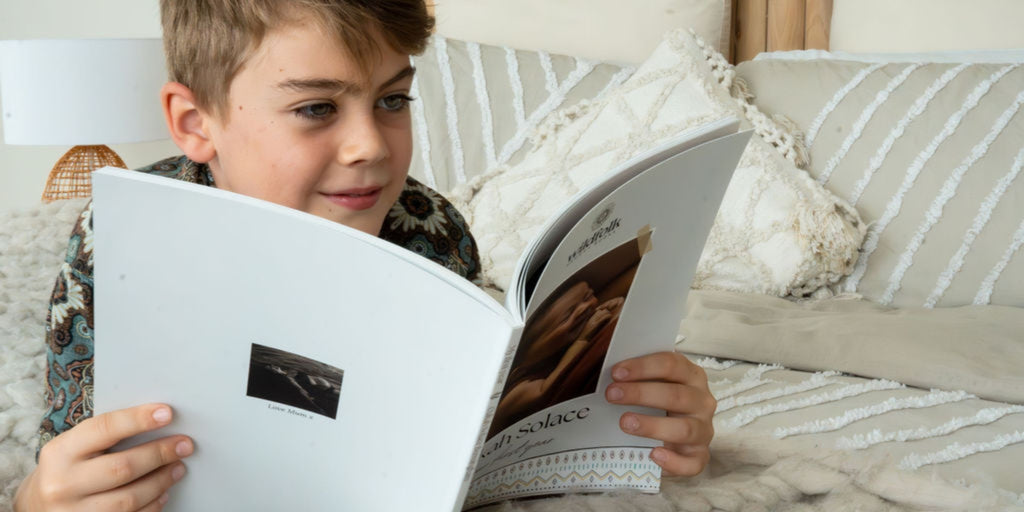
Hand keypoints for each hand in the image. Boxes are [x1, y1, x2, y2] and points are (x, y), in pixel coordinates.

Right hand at [14, 404, 192, 511]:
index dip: (138, 420)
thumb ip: (109, 435)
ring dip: (161, 481)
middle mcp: (63, 484)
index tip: (167, 413)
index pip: (104, 429)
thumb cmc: (68, 468)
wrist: (38, 506)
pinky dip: (153, 505)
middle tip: (185, 445)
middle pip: (123, 467)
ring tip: (178, 468)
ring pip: (130, 498)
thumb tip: (159, 421)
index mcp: (60, 453)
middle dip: (160, 454)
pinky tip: (163, 493)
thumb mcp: (75, 447)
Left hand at [605, 352, 715, 475]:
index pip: (671, 365)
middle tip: (611, 395)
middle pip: (676, 395)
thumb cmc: (657, 403)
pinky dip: (673, 461)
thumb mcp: (650, 385)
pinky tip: (653, 455)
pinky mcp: (699, 456)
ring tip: (625, 423)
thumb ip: (636, 379)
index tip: (616, 373)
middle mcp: (702, 401)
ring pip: (684, 429)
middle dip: (641, 393)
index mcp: (691, 376)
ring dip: (652, 425)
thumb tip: (611, 379)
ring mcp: (703, 430)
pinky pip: (692, 463)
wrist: (672, 435)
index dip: (643, 367)